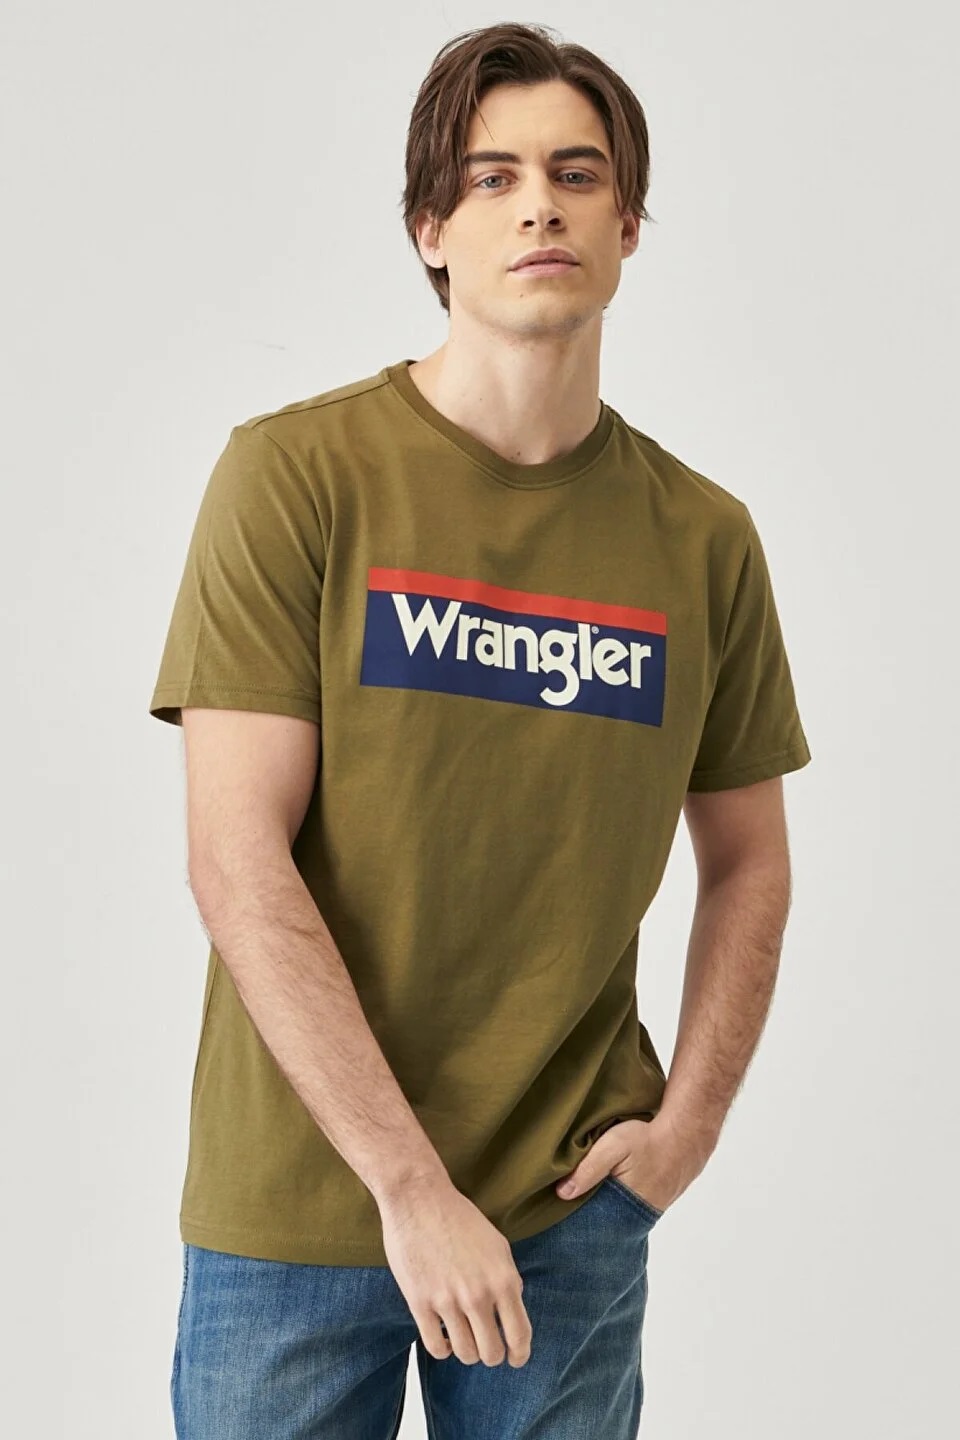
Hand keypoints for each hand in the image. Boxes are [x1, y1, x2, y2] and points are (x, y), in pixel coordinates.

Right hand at [378, 1173, 532, 1368]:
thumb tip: (512, 1308)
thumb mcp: (497, 1244)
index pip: (520, 1334)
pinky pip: (436, 1347)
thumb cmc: (459, 1217)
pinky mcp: (419, 1302)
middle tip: (486, 1346)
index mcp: (503, 1279)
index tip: (515, 1358)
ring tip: (463, 1338)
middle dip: (491, 1354)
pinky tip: (443, 1337)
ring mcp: (448, 1300)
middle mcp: (478, 1295)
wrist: (419, 1198)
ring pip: (465, 1354)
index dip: (519, 1354)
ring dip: (466, 1351)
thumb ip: (508, 1279)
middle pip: (491, 1353)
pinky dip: (442, 1349)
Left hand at [555, 1116, 702, 1213]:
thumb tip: (562, 1193)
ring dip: (605, 1208)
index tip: (560, 1218)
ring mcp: (650, 1210)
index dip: (578, 1222)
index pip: (595, 1226)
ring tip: (588, 1198)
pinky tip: (613, 1189)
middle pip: (606, 1222)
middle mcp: (638, 1216)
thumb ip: (588, 1168)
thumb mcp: (613, 1146)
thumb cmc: (649, 1139)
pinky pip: (632, 1206)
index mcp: (625, 1208)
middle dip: (589, 1218)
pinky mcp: (656, 1200)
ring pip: (619, 1214)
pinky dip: (621, 1200)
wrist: (687, 1134)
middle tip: (569, 1210)